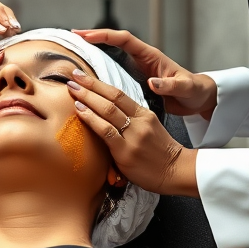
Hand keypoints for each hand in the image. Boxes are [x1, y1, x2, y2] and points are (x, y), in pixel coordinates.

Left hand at [68, 70, 198, 196]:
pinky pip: (106, 131)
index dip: (98, 83)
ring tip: (72, 91)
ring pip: (108, 111)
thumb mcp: (149, 128)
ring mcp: (133, 136)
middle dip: (89, 86)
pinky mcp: (126, 151)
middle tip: (73, 77)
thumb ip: (131, 119)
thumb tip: (106, 111)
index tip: (82, 76)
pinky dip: (92, 119)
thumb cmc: (159, 152)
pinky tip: (80, 111)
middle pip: (111, 98)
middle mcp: (138, 121)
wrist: (176, 171)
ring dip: (87, 98)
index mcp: (144, 113)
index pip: (118, 93)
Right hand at [73, 29, 216, 117]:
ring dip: (94, 51)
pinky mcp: (135, 79)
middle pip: (113, 42)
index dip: (105, 35)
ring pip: (112, 55)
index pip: (125, 39)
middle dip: (94, 37)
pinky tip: (88, 73)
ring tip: (75, 50)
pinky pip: (114, 70)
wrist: (198, 99)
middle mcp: (142, 59)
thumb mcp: (186, 88)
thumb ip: (171, 85)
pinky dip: (100, 67)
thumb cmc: (194, 91)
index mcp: (151, 56)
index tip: (87, 36)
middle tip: (73, 37)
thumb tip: (153, 82)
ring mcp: (137, 68)